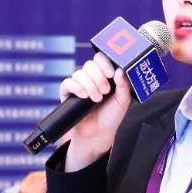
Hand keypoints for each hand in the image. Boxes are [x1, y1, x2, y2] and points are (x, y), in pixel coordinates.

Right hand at [61, 54, 132, 171]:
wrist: (100, 134)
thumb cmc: (111, 116)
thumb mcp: (123, 101)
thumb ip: (124, 85)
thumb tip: (120, 70)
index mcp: (104, 75)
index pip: (101, 58)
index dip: (104, 63)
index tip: (110, 74)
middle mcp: (90, 77)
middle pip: (89, 64)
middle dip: (99, 77)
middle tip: (105, 91)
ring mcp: (78, 84)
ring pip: (79, 73)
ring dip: (90, 85)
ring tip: (97, 99)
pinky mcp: (68, 93)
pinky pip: (67, 83)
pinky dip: (76, 88)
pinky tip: (84, 96)